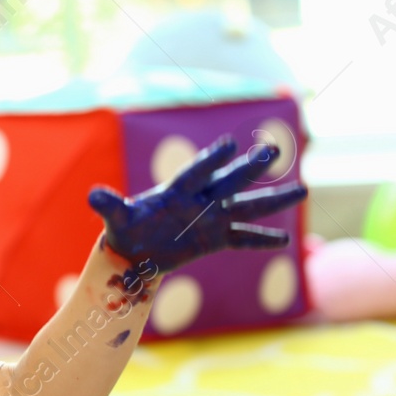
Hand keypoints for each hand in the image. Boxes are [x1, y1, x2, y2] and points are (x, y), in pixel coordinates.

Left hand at [88, 135, 306, 275]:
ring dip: (273, 199)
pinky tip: (285, 240)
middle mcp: (199, 200)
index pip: (196, 172)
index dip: (211, 159)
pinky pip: (243, 238)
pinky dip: (261, 239)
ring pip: (246, 206)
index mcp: (176, 191)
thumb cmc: (126, 229)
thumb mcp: (117, 220)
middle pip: (228, 181)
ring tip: (303, 189)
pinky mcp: (216, 238)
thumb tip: (93, 195)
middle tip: (274, 150)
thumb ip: (110, 206)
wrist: (134, 251)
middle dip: (249, 168)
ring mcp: (211, 218)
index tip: (229, 144)